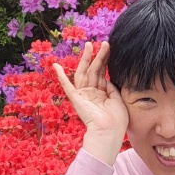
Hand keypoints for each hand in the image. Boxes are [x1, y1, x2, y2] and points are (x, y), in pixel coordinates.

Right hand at [53, 41, 129, 160]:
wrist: (109, 132)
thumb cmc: (116, 120)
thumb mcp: (118, 99)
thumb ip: (112, 87)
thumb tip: (107, 78)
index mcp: (102, 94)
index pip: (102, 74)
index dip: (105, 61)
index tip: (109, 48)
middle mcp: (92, 93)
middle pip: (94, 70)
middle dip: (98, 56)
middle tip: (102, 42)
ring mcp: (83, 95)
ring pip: (84, 73)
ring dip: (85, 59)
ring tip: (89, 45)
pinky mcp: (76, 98)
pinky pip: (67, 86)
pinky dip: (61, 76)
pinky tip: (56, 66)